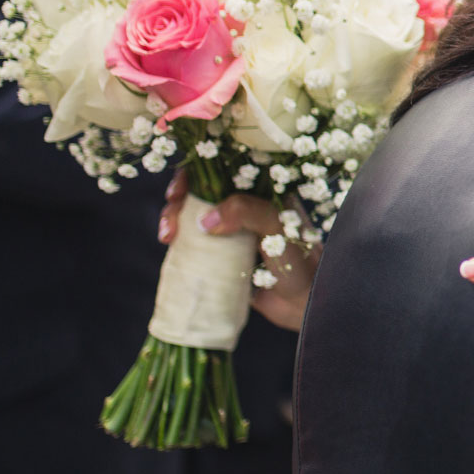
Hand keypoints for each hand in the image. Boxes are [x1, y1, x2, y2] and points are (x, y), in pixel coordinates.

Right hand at [159, 173, 315, 330]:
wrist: (304, 305)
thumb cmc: (301, 261)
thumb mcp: (278, 227)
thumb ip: (247, 212)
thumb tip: (204, 219)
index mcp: (263, 190)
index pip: (223, 169)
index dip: (195, 174)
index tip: (179, 191)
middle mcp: (247, 206)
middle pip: (201, 192)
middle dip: (178, 201)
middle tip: (171, 223)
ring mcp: (234, 231)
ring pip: (194, 217)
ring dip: (174, 221)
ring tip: (168, 238)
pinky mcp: (225, 256)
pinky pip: (196, 245)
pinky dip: (180, 244)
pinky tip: (171, 249)